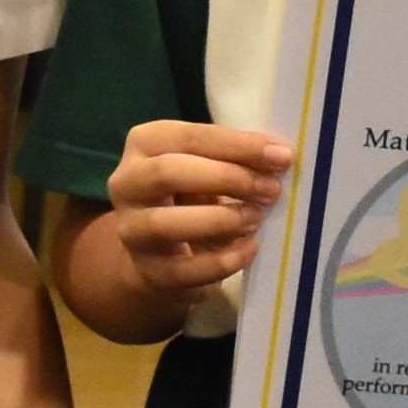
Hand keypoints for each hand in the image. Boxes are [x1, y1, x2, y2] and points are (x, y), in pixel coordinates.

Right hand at [84, 118, 293, 328]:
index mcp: (145, 144)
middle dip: (227, 179)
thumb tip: (278, 156)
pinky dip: (221, 261)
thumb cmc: (192, 195)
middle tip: (271, 189)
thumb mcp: (208, 167)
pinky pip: (182, 269)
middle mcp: (127, 183)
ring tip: (256, 218)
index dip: (238, 146)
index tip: (281, 155)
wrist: (161, 252)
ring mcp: (132, 230)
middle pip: (169, 173)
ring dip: (219, 219)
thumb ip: (235, 159)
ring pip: (165, 223)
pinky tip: (249, 250)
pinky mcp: (147, 270)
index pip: (189, 137)